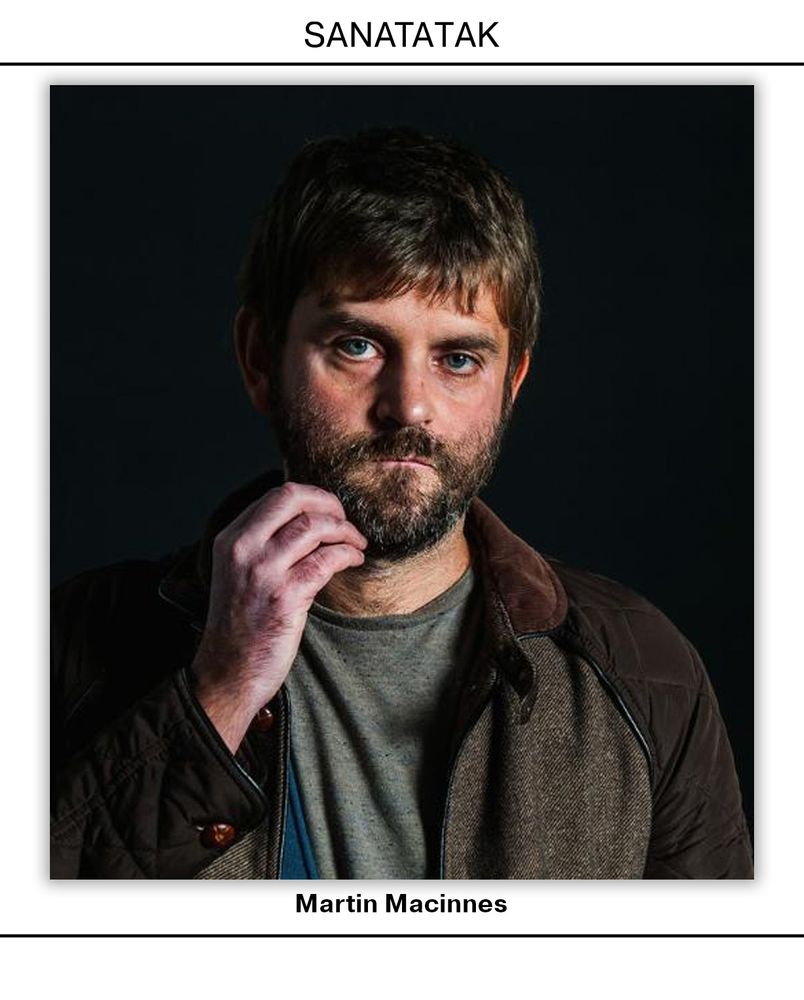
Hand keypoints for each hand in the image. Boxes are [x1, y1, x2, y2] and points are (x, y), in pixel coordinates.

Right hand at [189, 481, 366, 751]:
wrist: (227, 672)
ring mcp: (263, 572)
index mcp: (230, 539)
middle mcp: (244, 549)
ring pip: (315, 526)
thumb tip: (306, 519)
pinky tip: (354, 561)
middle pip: (293, 499)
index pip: (276, 496)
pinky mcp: (286, 597)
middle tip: (346, 518)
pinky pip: (327, 560)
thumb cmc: (239, 625)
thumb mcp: (236, 573)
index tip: (328, 510)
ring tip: (356, 543)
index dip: (311, 497)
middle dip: (329, 502)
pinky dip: (348, 555)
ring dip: (345, 530)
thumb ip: (261, 544)